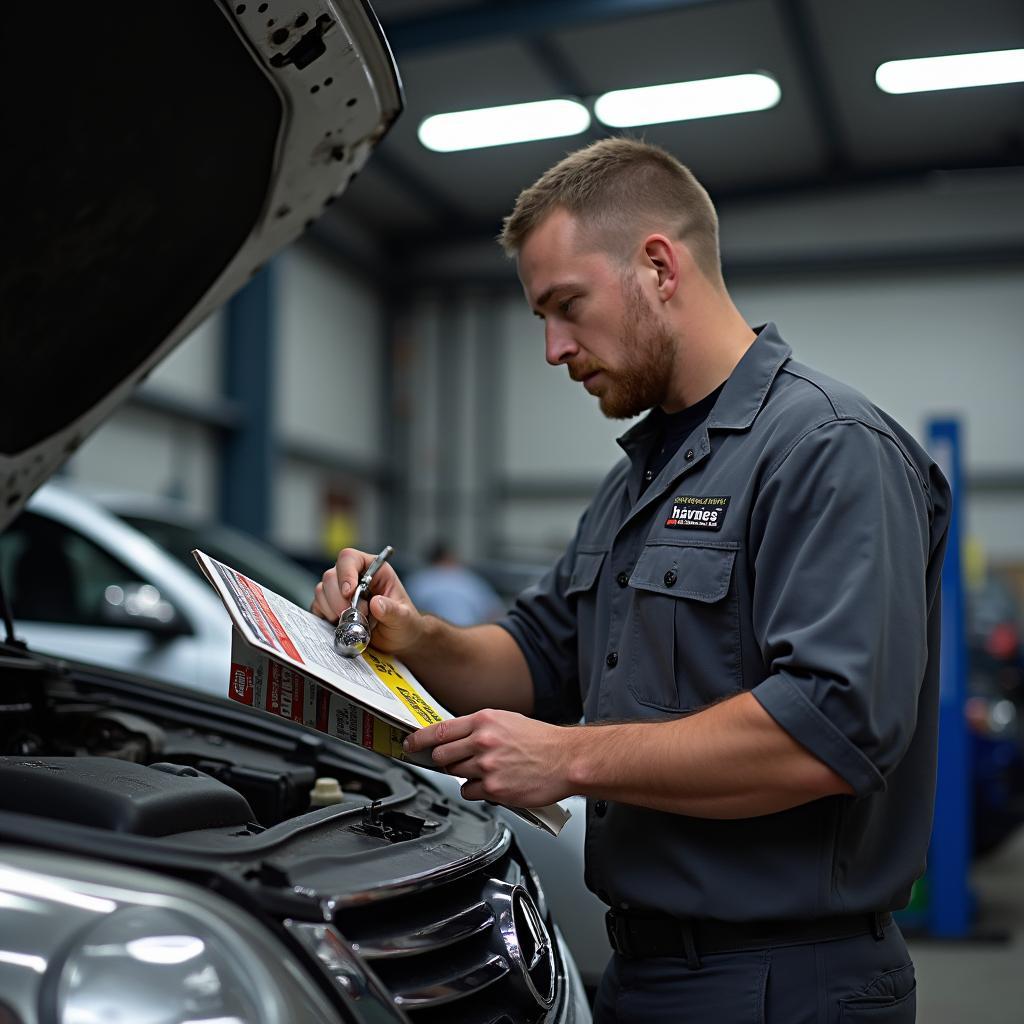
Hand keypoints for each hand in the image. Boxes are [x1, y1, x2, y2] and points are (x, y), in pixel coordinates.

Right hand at [311, 547, 423, 654]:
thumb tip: (376, 603)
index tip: (349, 592)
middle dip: (338, 598)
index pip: (350, 558)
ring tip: (350, 622)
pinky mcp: (331, 608)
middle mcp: (354, 577)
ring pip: (321, 590)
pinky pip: (317, 606)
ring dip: (331, 608)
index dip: (346, 572)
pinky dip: (324, 616)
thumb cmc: (404, 624)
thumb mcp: (405, 619)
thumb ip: (393, 611)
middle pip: (331, 575)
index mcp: (374, 571)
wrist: (398, 642)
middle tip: (353, 615)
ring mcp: (340, 592)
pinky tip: (339, 625)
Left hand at [405, 709, 575, 807]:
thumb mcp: (507, 721)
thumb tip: (455, 737)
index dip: (419, 739)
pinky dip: (476, 790)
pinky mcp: (494, 789)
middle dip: (445, 760)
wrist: (566, 759)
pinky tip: (492, 783)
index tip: (410, 744)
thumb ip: (478, 728)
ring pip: (455, 774)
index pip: (440, 730)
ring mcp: (487, 766)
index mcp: (484, 721)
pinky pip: (469, 792)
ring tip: (486, 770)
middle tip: (456, 761)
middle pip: (442, 755)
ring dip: (464, 775)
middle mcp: (483, 742)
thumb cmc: (541, 741)